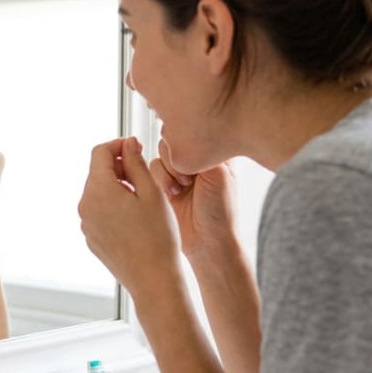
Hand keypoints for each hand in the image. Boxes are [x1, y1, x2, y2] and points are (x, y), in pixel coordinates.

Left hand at [78, 137, 182, 293]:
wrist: (152, 279)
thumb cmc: (158, 235)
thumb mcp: (152, 192)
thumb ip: (136, 162)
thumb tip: (128, 142)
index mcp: (98, 190)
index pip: (100, 152)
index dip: (119, 145)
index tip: (137, 148)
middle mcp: (85, 206)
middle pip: (97, 172)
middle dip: (118, 167)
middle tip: (144, 175)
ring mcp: (86, 224)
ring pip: (98, 192)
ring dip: (116, 187)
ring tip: (142, 198)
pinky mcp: (91, 238)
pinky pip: (99, 212)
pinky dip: (113, 206)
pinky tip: (135, 218)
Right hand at [148, 140, 238, 265]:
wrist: (207, 242)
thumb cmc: (220, 211)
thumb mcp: (219, 174)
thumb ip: (202, 149)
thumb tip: (180, 133)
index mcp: (215, 151)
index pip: (193, 129)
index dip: (189, 144)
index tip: (197, 164)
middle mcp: (197, 158)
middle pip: (172, 138)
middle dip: (177, 159)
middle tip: (189, 180)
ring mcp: (180, 170)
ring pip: (160, 152)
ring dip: (168, 171)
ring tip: (181, 189)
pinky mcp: (165, 183)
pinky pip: (152, 168)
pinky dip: (160, 180)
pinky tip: (173, 195)